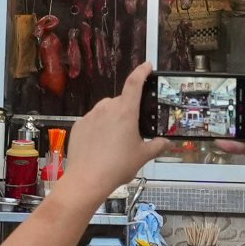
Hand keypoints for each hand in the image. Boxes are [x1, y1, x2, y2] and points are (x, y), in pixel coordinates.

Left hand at [57, 66, 154, 204]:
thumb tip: (166, 142)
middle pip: (121, 102)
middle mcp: (107, 108)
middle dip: (127, 111)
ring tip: (114, 142)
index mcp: (125, 111)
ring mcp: (90, 115)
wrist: (87, 179)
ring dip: (112, 119)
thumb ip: (156, 146)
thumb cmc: (118, 166)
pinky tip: (100, 146)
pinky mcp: (78, 125)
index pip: (134, 83)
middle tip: (131, 131)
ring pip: (105, 111)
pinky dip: (98, 128)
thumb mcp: (142, 157)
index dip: (141, 71)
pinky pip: (92, 121)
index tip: (147, 66)